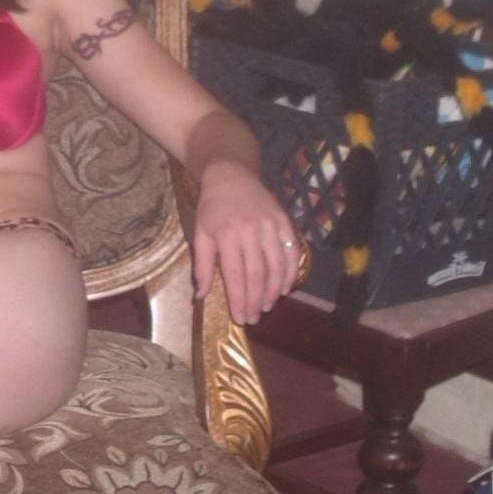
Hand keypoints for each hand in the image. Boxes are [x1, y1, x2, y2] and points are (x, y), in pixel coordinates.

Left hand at [192, 163, 298, 323]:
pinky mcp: (283, 221)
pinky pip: (291, 251)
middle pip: (257, 274)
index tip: (240, 318)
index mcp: (227, 235)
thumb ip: (202, 266)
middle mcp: (250, 231)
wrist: (232, 175)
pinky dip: (290, 271)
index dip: (239, 300)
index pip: (236, 275)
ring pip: (276, 265)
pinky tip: (284, 287)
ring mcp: (270, 225)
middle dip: (256, 300)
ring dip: (273, 290)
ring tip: (267, 306)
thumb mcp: (200, 234)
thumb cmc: (212, 208)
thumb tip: (200, 296)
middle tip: (254, 317)